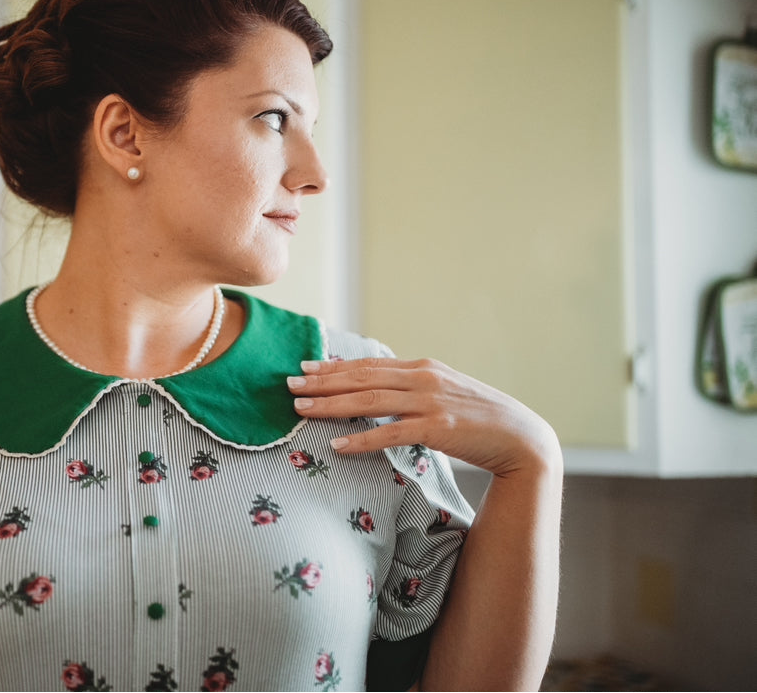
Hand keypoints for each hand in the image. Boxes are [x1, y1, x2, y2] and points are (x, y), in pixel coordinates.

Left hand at [288, 358, 559, 477]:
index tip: (304, 368)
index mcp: (422, 368)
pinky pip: (391, 433)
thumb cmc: (478, 420)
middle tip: (289, 385)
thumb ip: (412, 389)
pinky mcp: (438, 428)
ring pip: (369, 401)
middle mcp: (424, 379)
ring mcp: (431, 402)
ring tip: (301, 409)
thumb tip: (378, 390)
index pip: (368, 365)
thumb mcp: (443, 394)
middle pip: (362, 378)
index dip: (333, 367)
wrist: (521, 438)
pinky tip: (338, 445)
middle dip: (322, 382)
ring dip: (331, 405)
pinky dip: (362, 438)